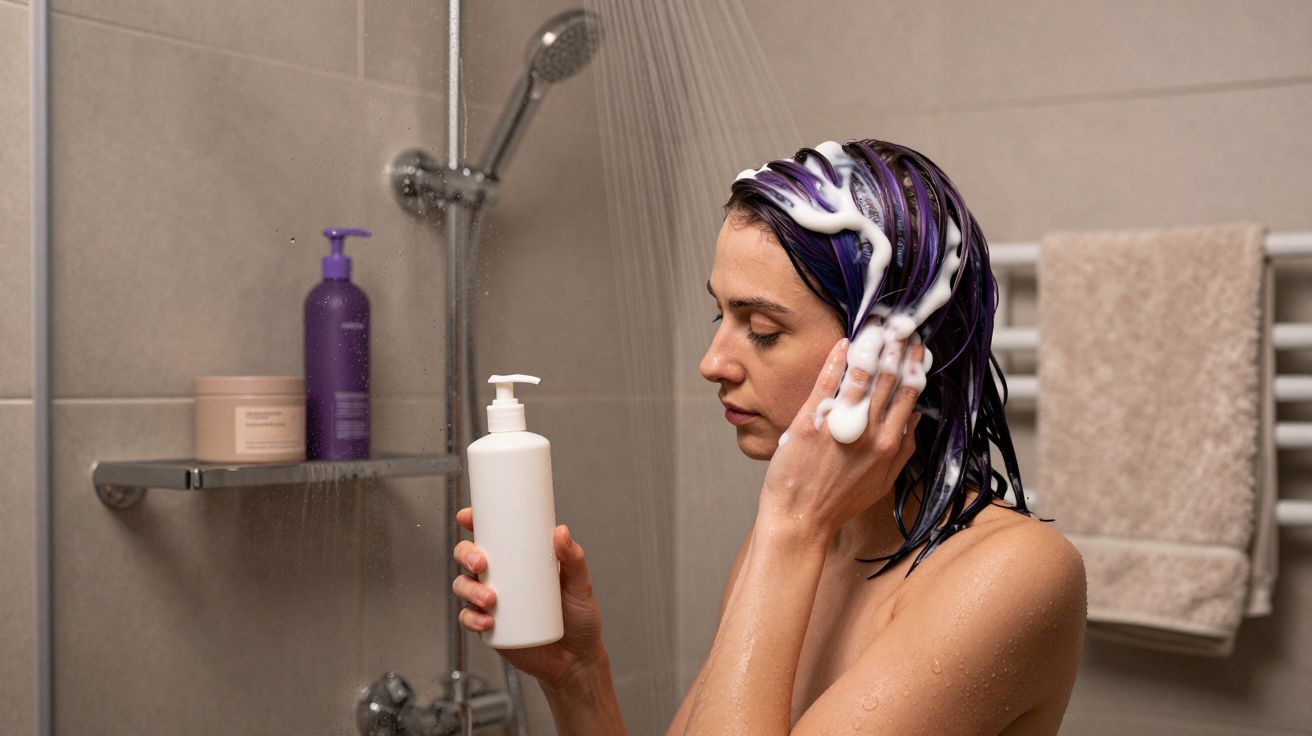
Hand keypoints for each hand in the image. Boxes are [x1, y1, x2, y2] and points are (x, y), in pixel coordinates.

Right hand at [451, 506, 606, 690]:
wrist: (576, 659)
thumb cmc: (579, 617)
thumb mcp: (580, 585)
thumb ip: (573, 559)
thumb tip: (561, 532)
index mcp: (519, 560)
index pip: (491, 536)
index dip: (473, 522)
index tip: (468, 517)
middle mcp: (501, 577)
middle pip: (468, 558)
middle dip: (466, 555)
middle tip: (482, 563)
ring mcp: (491, 603)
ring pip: (463, 586)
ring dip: (469, 589)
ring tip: (491, 598)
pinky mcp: (490, 628)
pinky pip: (468, 618)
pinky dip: (471, 618)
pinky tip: (487, 621)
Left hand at [760, 330, 924, 541]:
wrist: (800, 518)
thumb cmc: (839, 503)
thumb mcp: (882, 482)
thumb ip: (902, 452)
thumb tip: (915, 422)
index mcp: (888, 445)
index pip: (908, 396)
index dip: (914, 369)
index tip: (918, 349)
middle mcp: (868, 432)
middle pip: (889, 381)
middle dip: (898, 350)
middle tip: (902, 328)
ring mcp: (839, 424)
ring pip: (862, 377)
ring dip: (873, 349)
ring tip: (879, 329)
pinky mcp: (811, 420)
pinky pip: (828, 382)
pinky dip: (837, 360)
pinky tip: (844, 343)